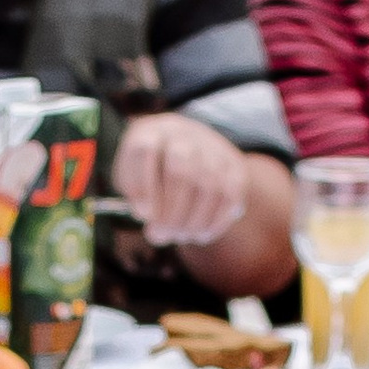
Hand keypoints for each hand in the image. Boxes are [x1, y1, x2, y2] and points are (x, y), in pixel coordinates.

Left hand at [113, 113, 250, 251]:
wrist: (192, 151)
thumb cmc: (153, 171)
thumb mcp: (134, 179)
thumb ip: (138, 201)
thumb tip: (154, 228)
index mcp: (153, 131)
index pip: (147, 149)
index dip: (143, 185)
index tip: (141, 215)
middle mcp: (185, 134)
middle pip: (181, 171)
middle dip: (170, 211)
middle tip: (161, 234)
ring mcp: (213, 148)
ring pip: (209, 186)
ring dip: (193, 220)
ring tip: (180, 236)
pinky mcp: (234, 166)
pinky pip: (230, 196)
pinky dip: (216, 221)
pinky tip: (201, 235)